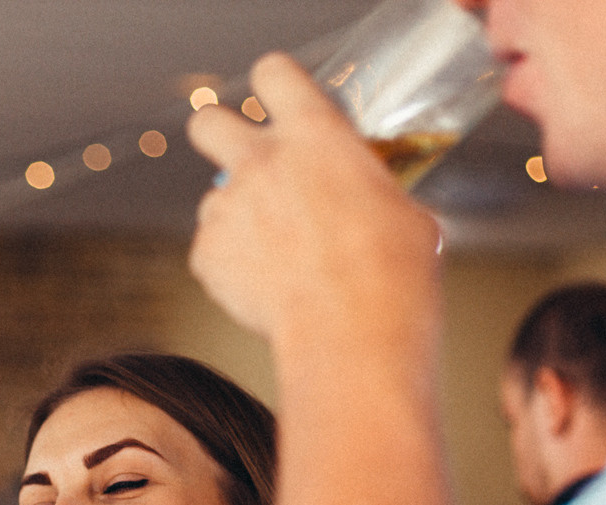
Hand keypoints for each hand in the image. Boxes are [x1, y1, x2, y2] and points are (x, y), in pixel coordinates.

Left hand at [186, 54, 442, 351]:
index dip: (275, 84)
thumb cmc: (390, 271)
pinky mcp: (206, 256)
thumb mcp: (399, 207)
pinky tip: (265, 286)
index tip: (279, 97)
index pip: (274, 74)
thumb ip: (364, 187)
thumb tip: (365, 199)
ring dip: (236, 217)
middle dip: (217, 135)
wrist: (352, 329)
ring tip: (276, 254)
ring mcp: (227, 208)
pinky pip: (211, 252)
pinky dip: (230, 267)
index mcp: (315, 135)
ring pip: (213, 200)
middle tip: (242, 159)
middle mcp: (260, 162)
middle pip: (206, 122)